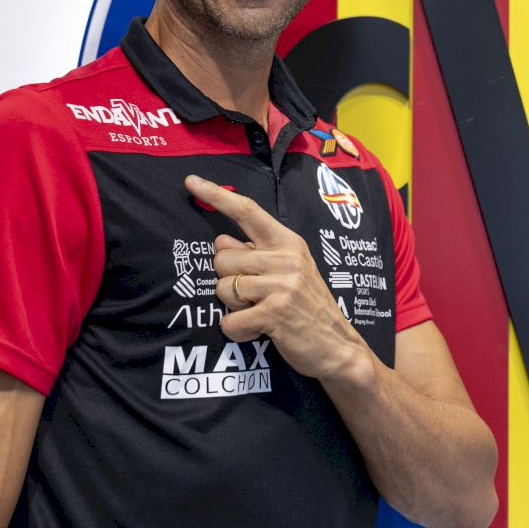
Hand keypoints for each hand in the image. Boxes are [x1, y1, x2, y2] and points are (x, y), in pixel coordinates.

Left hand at [184, 174, 368, 382]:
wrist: (337, 346)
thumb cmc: (307, 307)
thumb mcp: (289, 271)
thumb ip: (256, 253)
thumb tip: (220, 240)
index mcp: (288, 242)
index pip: (247, 211)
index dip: (216, 195)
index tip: (190, 181)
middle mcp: (286, 258)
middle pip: (222, 257)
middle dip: (228, 279)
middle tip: (254, 295)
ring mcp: (281, 285)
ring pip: (223, 288)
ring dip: (233, 306)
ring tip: (259, 312)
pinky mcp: (274, 314)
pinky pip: (229, 320)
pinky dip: (237, 330)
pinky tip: (258, 330)